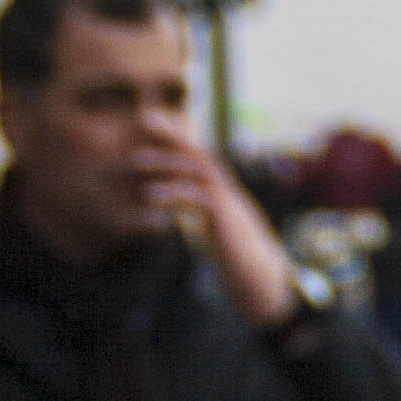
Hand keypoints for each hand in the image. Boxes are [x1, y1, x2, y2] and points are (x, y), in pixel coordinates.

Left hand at [135, 119, 304, 330]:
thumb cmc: (240, 261)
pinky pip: (198, 199)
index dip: (177, 139)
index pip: (200, 157)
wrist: (264, 282)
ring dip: (166, 162)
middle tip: (144, 118)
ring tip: (136, 160)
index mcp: (223, 193)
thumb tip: (188, 208)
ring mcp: (229, 205)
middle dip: (173, 135)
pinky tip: (151, 196)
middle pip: (200, 153)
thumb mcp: (218, 232)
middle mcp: (228, 192)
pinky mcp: (225, 222)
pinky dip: (173, 194)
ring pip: (197, 171)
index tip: (153, 123)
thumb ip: (203, 215)